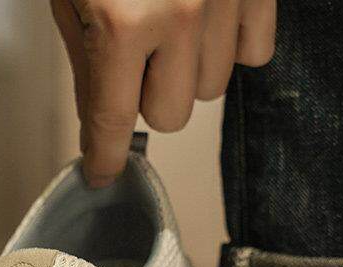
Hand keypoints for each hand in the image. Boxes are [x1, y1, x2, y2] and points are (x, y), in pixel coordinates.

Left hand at [51, 0, 275, 186]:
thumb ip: (88, 58)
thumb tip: (101, 120)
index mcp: (121, 20)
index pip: (114, 120)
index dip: (104, 155)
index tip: (102, 173)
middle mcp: (178, 15)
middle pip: (172, 115)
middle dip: (148, 97)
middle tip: (135, 59)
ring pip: (212, 90)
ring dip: (187, 72)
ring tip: (170, 27)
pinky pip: (255, 54)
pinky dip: (231, 47)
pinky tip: (209, 17)